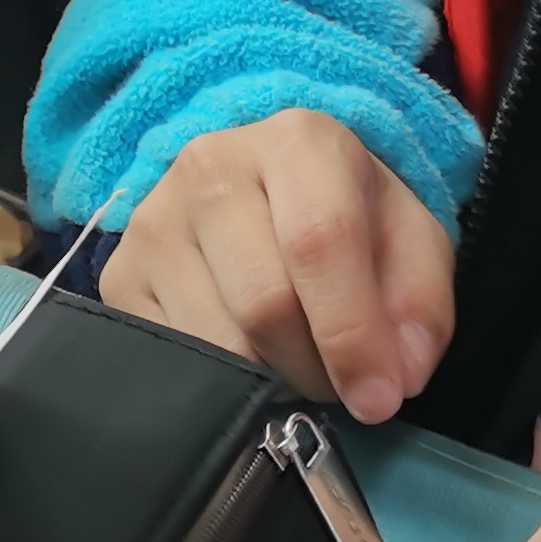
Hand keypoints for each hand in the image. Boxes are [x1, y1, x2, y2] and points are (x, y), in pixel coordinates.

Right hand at [100, 110, 454, 421]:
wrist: (261, 183)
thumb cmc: (344, 212)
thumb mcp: (407, 236)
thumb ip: (420, 302)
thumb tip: (401, 376)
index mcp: (297, 141)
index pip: (320, 241)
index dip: (353, 333)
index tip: (379, 400)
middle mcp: (212, 166)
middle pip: (266, 302)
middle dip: (316, 368)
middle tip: (340, 384)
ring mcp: (155, 219)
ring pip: (217, 342)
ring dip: (270, 382)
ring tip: (295, 364)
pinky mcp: (120, 273)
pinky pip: (173, 359)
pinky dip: (220, 383)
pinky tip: (246, 358)